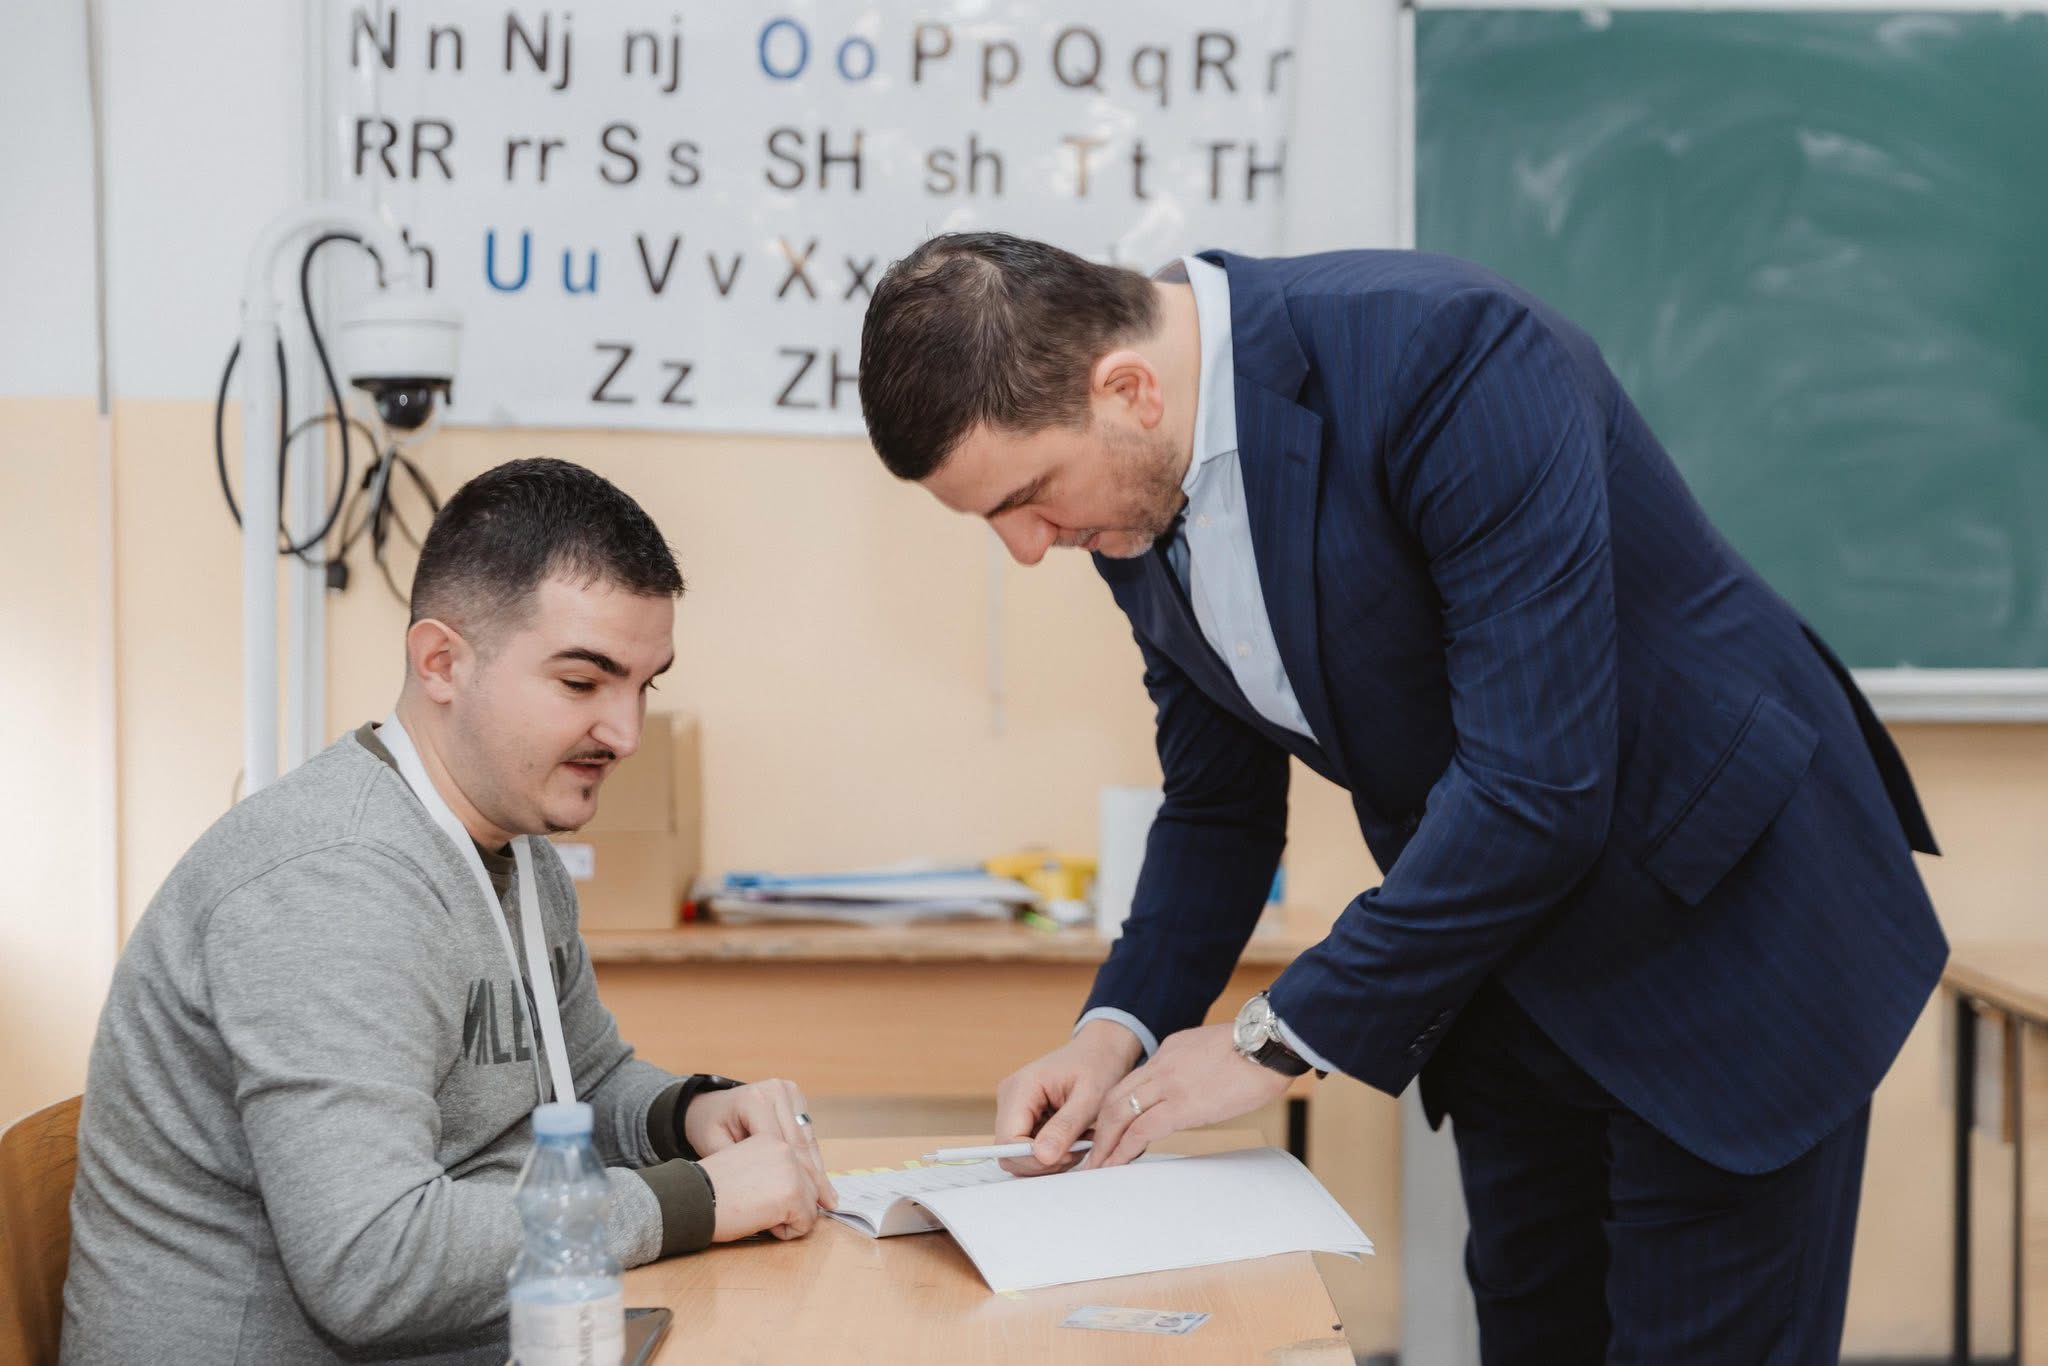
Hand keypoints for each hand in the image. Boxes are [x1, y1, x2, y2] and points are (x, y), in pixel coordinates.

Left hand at [682, 1079, 832, 1208]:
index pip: (781, 1145)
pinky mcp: (795, 1095)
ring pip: (807, 1137)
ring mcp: (787, 1090)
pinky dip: (812, 1156)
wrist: (708, 1106)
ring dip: (817, 1168)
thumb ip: (741, 1166)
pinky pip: (807, 1131)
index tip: (806, 1203)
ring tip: (829, 1196)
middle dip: (813, 1176)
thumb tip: (771, 1195)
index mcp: (755, 1100)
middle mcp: (775, 1090)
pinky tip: (819, 1178)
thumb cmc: (709, 1129)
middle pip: (799, 1141)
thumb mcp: (714, 1148)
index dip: (795, 1177)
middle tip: (828, 1204)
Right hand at [699, 1132, 831, 1240]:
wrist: (689, 1200)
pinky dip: (785, 1232)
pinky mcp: (792, 1192)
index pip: (800, 1167)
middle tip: (762, 1210)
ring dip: (789, 1217)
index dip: (799, 1190)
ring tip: (756, 1213)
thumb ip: (773, 1169)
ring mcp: (791, 1168)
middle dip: (794, 1205)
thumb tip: (810, 1190)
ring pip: (810, 1205)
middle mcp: (784, 1147)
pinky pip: (804, 1223)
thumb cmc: (709, 1190)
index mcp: (771, 1137)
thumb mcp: (745, 1167)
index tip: (814, 1200)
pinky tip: (759, 1222)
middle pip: (810, 1186)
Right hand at [993, 1020, 1144, 1175]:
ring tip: (1080, 1142)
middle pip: (1010, 1152)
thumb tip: (1042, 1157)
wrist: (1101, 1052)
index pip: (1008, 1140)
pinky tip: (1073, 1140)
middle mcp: (1010, 1098)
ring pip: (1020, 1156)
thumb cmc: (1097, 1066)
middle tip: (1078, 1149)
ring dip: (1051, 1159)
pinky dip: (1053, 1153)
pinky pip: (1030, 1150)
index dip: (1033, 1158)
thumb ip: (1065, 1127)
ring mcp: (1015, 1109)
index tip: (1068, 1154)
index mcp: (1020, 1088)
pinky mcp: (1024, 1119)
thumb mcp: (1089, 1098)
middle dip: (1044, 1161)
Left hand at [1079, 1022, 1292, 1169]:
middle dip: (1099, 1127)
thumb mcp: (1214, 1051)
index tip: (1110, 1128)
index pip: (1132, 1082)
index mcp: (1170, 1050)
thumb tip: (1195, 1090)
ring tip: (1097, 1166)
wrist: (1269, 1045)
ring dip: (1104, 1142)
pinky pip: (1140, 1129)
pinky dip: (1123, 1149)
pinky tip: (1116, 1164)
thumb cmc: (1256, 1051)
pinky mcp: (1180, 1105)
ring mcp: (1167, 1083)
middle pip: (1114, 1096)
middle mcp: (1161, 1064)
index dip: (1116, 1108)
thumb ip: (1195, 1068)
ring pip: (1119, 1113)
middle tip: (1093, 1152)